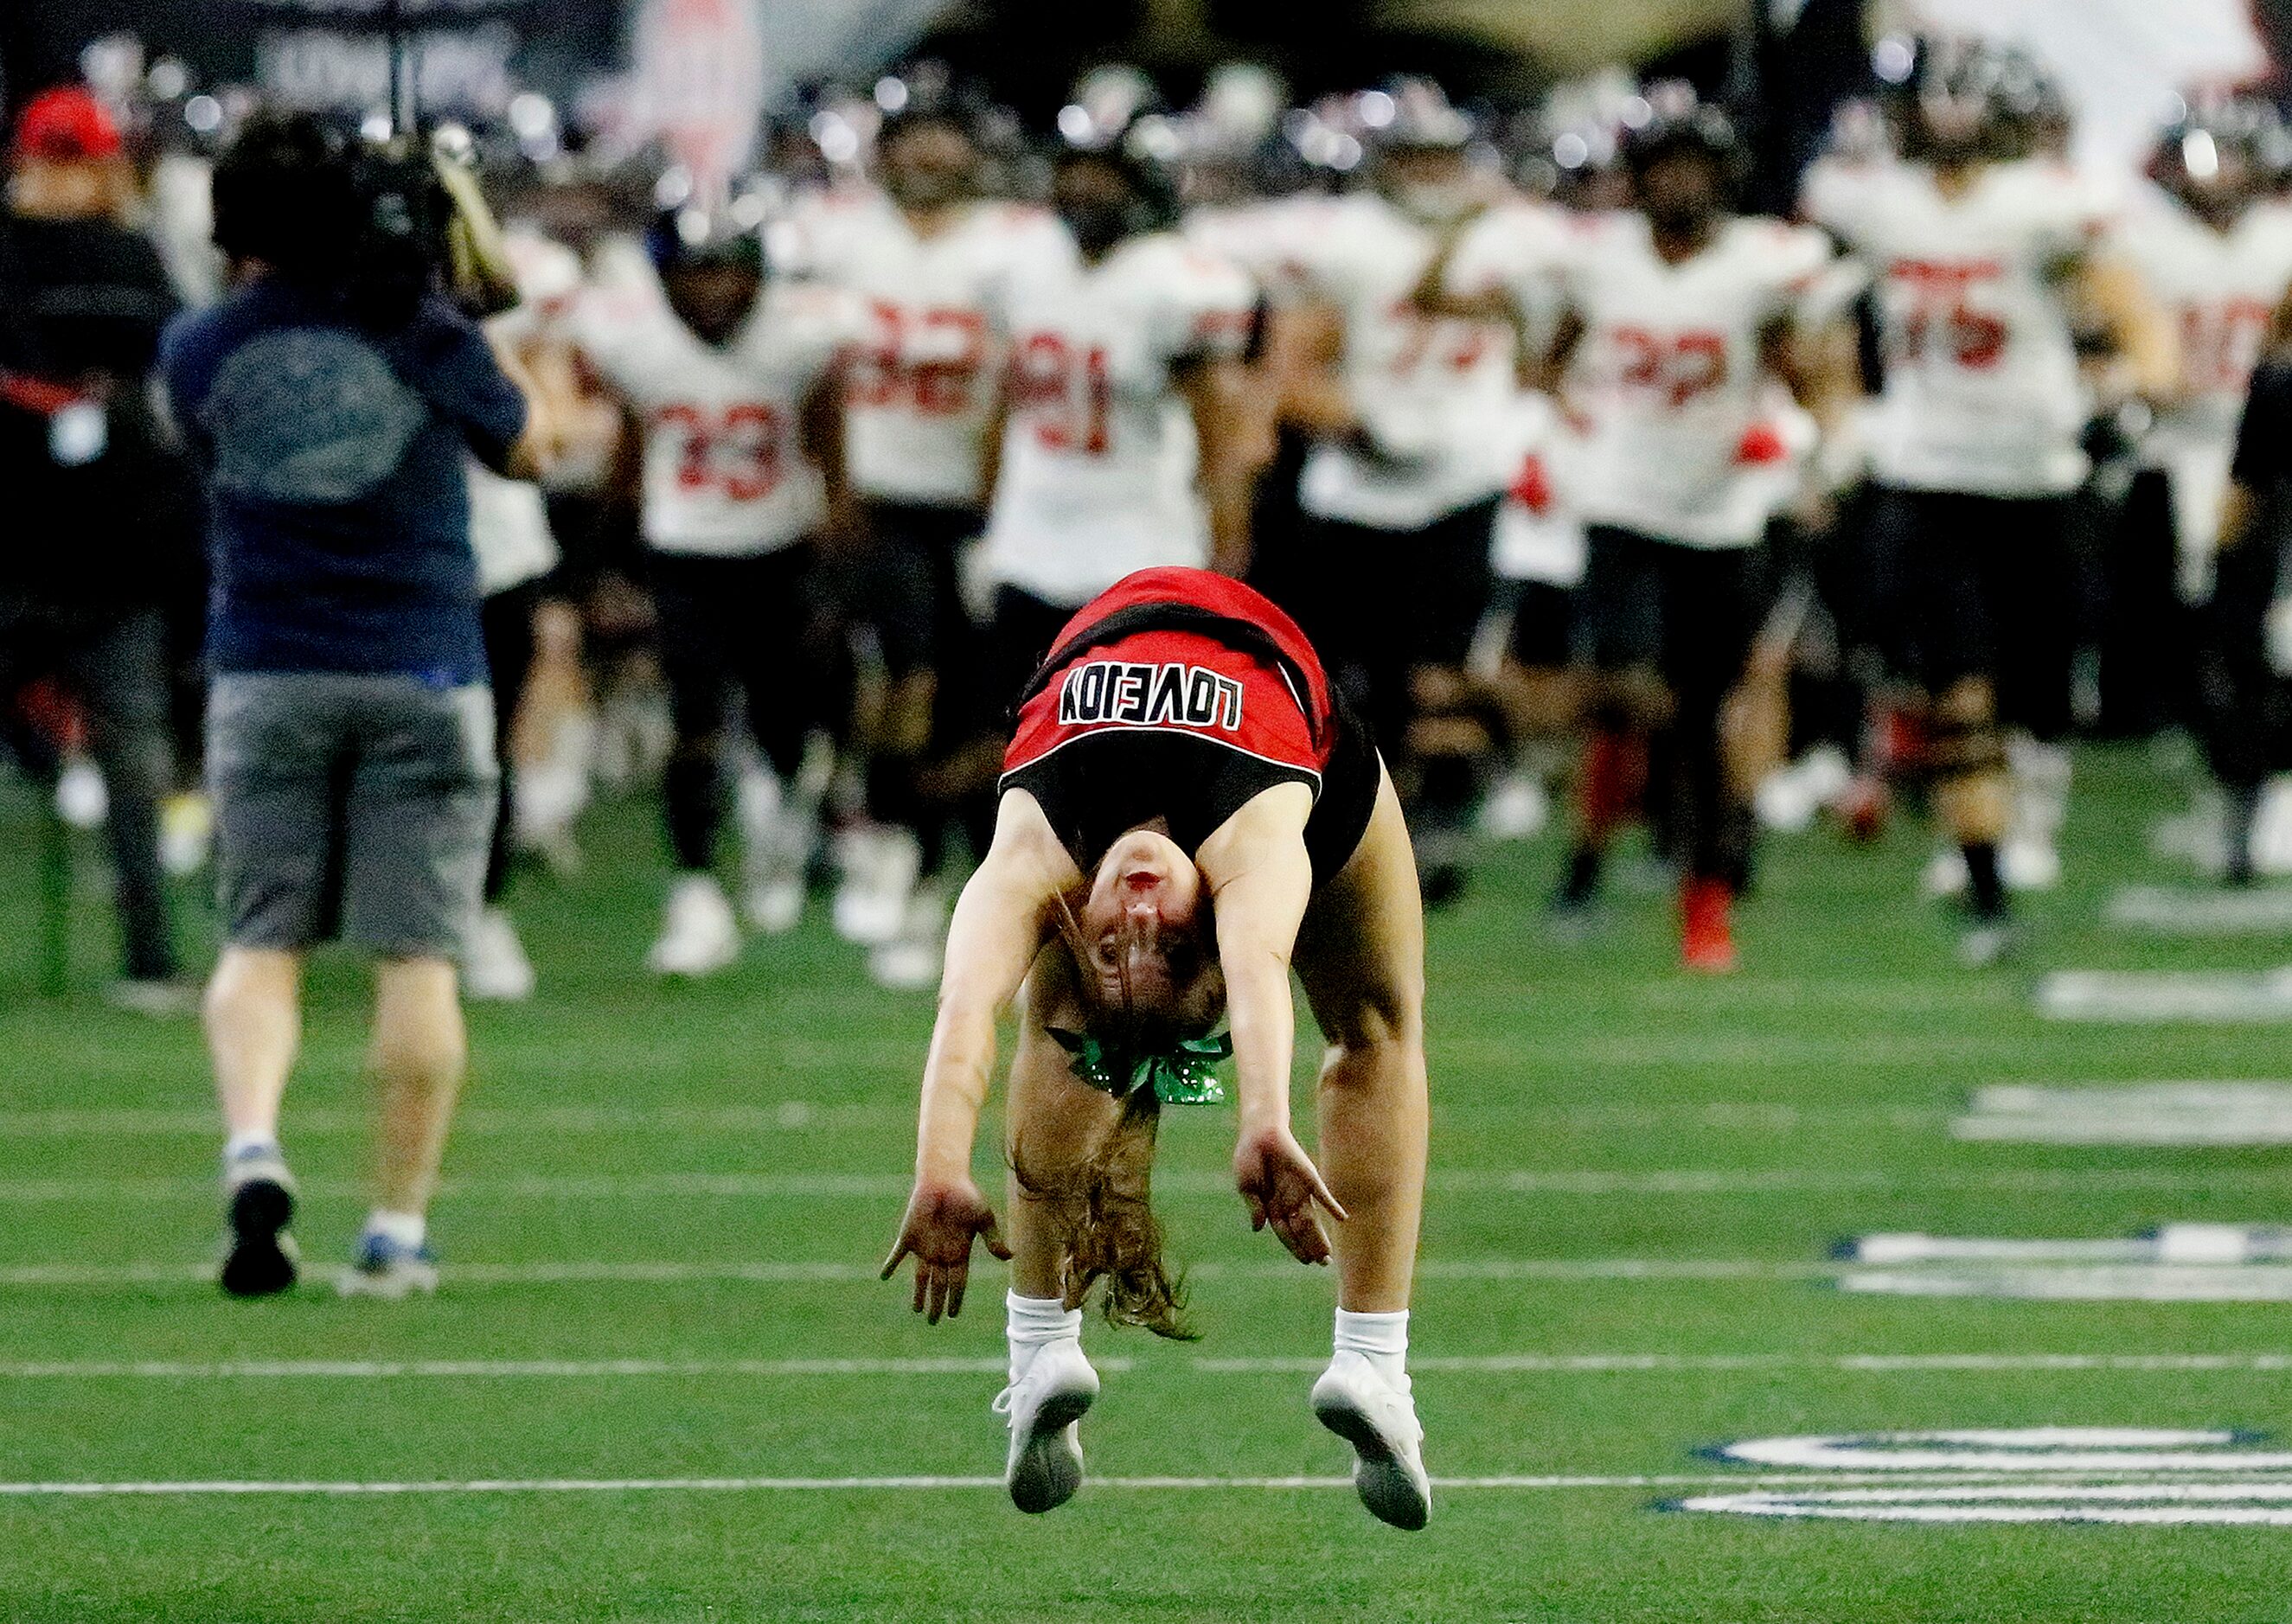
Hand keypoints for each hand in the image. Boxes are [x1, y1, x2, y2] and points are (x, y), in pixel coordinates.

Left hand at [881, 1175, 1011, 1322]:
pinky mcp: (909, 1236)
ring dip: (918, 1294)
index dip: (955, 1299)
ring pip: (921, 1278)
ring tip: (917, 1310)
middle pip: (939, 1286)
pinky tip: (883, 1276)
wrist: (945, 1178)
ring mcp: (925, 1247)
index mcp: (960, 1252)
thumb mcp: (984, 1219)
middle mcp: (942, 1254)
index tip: (953, 1314)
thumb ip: (993, 1239)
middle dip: (937, 1304)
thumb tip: (1009, 1257)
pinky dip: (890, 1265)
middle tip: (934, 1322)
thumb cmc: (967, 1196)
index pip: (958, 1283)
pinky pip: (898, 1255)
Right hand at [1234, 1122, 1346, 1265]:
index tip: (1306, 1262)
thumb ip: (1255, 1207)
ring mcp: (1300, 1190)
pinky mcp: (1309, 1177)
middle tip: (1323, 1264)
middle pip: (1301, 1230)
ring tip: (1328, 1254)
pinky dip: (1331, 1206)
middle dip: (1311, 1247)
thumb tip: (1258, 1229)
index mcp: (1271, 1206)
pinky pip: (1322, 1194)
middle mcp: (1288, 1201)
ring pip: (1311, 1219)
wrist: (1258, 1132)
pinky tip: (1342, 1218)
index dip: (1295, 1247)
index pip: (1285, 1232)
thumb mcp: (1246, 1186)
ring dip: (1319, 1236)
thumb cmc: (1249, 1158)